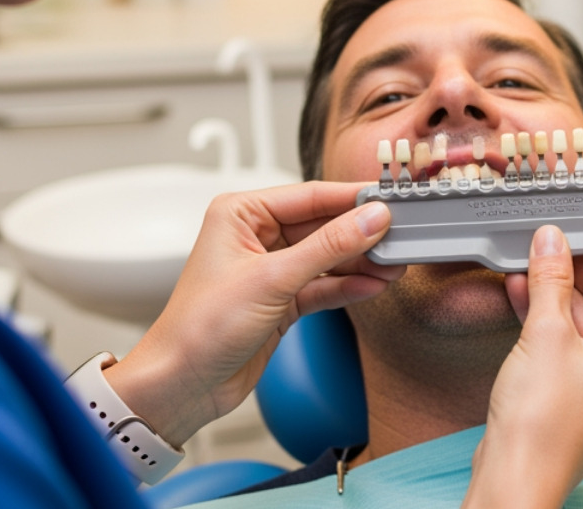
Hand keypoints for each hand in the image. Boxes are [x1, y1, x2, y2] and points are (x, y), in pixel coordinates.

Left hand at [104, 182, 402, 447]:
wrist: (181, 386)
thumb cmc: (200, 328)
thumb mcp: (272, 280)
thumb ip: (328, 248)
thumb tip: (371, 219)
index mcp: (240, 214)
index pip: (308, 196)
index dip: (351, 199)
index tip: (390, 200)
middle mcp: (255, 236)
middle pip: (322, 226)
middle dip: (361, 234)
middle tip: (401, 235)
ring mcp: (270, 270)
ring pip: (326, 257)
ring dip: (360, 263)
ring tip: (396, 264)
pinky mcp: (280, 301)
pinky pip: (322, 285)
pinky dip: (348, 286)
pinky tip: (375, 285)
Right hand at [463, 226, 582, 508]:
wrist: (518, 475)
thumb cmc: (545, 424)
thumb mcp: (546, 330)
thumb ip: (551, 277)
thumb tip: (553, 241)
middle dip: (579, 269)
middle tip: (549, 244)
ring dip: (559, 292)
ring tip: (528, 265)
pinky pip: (577, 343)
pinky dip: (553, 320)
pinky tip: (523, 294)